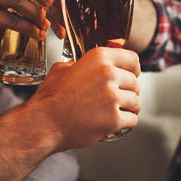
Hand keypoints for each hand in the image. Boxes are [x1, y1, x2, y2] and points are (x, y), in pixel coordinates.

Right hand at [26, 47, 140, 151]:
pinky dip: (125, 123)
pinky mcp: (114, 119)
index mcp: (98, 58)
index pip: (132, 59)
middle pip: (134, 82)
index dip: (133, 69)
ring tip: (116, 111)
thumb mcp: (62, 69)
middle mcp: (108, 74)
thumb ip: (81, 64)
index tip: (132, 74)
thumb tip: (88, 65)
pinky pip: (132, 120)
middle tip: (118, 98)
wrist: (44, 123)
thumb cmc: (50, 98)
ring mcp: (113, 97)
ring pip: (136, 102)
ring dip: (128, 107)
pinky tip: (114, 122)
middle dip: (129, 91)